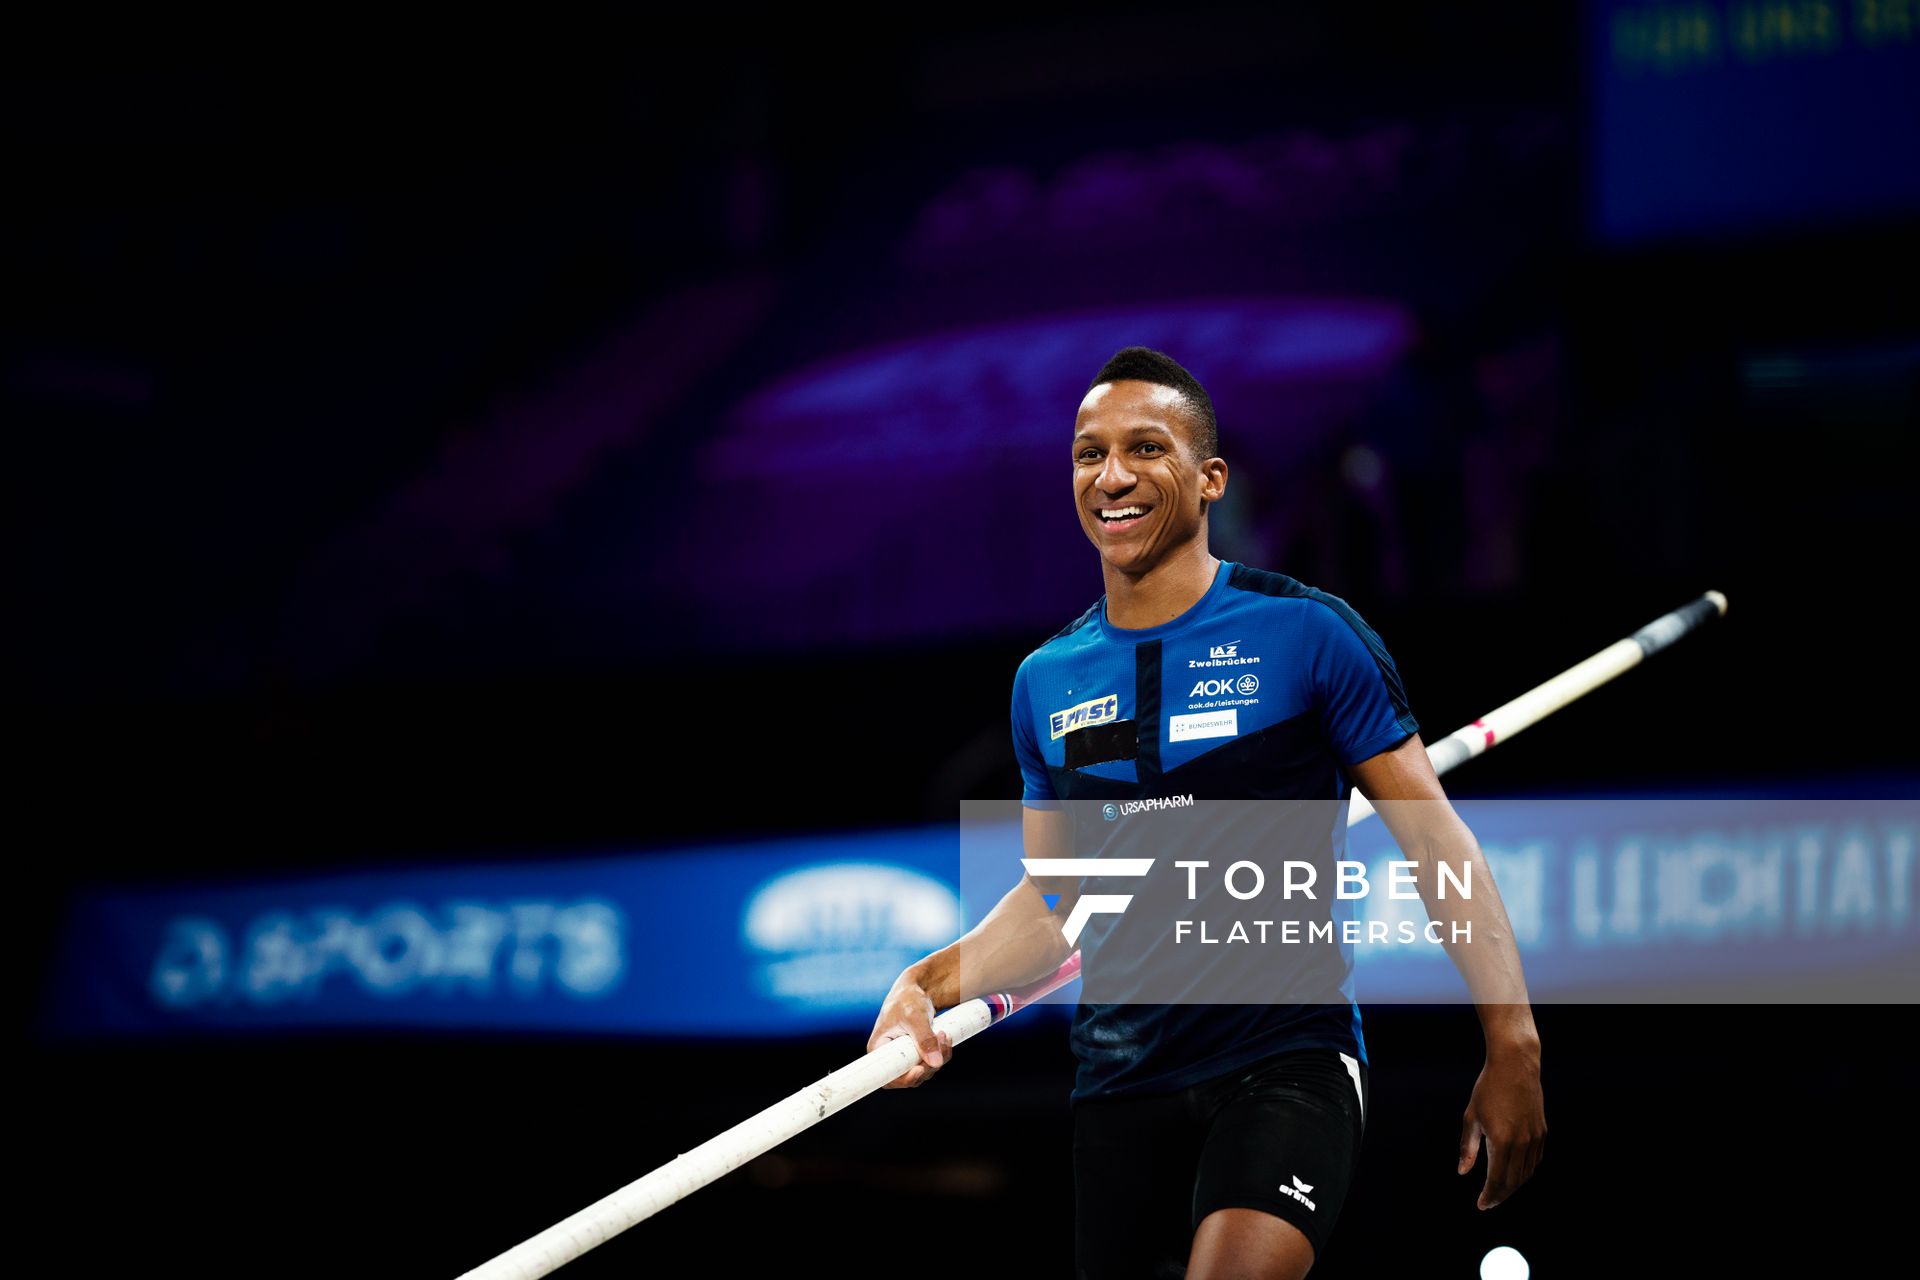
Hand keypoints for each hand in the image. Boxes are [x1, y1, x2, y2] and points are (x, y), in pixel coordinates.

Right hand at [867, 974, 952, 1088]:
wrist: (918, 988)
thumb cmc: (908, 998)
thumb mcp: (915, 1017)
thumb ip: (925, 1039)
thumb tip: (936, 1063)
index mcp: (879, 1049)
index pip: (887, 1077)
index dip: (903, 1080)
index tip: (919, 1070)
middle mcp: (890, 1057)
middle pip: (909, 1077)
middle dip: (929, 1065)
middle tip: (941, 1042)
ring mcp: (904, 1057)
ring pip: (924, 1071)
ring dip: (939, 1058)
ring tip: (944, 1034)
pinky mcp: (917, 1054)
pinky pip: (931, 1063)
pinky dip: (942, 1054)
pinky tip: (945, 1038)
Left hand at [1457, 1045, 1545, 1208]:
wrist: (1515, 1065)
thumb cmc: (1488, 1089)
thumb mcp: (1471, 1117)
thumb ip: (1467, 1147)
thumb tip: (1462, 1173)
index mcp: (1502, 1141)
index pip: (1497, 1180)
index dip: (1489, 1196)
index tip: (1481, 1205)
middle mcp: (1522, 1143)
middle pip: (1513, 1182)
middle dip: (1500, 1195)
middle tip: (1488, 1202)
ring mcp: (1535, 1138)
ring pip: (1527, 1174)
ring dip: (1513, 1185)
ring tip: (1499, 1189)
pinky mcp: (1542, 1132)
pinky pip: (1535, 1160)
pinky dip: (1525, 1172)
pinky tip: (1513, 1172)